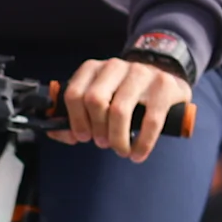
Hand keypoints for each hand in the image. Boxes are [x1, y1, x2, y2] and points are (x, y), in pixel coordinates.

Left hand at [60, 55, 193, 162]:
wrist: (165, 72)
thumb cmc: (125, 91)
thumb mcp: (101, 95)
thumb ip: (77, 113)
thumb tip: (56, 132)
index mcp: (94, 69)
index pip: (74, 93)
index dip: (75, 120)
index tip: (82, 137)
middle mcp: (115, 67)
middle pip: (95, 100)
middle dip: (96, 129)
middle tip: (102, 144)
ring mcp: (142, 74)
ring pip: (120, 111)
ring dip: (117, 139)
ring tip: (120, 150)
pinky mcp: (164, 87)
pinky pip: (150, 121)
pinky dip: (142, 143)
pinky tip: (137, 153)